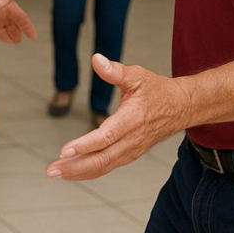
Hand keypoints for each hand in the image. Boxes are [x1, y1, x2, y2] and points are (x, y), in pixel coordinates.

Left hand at [46, 54, 189, 179]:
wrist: (182, 107)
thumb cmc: (157, 90)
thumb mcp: (137, 75)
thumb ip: (115, 70)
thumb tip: (96, 59)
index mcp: (132, 119)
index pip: (106, 137)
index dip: (85, 145)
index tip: (65, 151)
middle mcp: (132, 139)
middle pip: (102, 159)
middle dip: (75, 166)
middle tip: (51, 169)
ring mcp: (132, 150)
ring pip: (104, 166)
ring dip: (79, 172)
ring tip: (56, 172)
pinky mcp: (130, 154)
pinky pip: (108, 166)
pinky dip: (90, 171)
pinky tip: (73, 172)